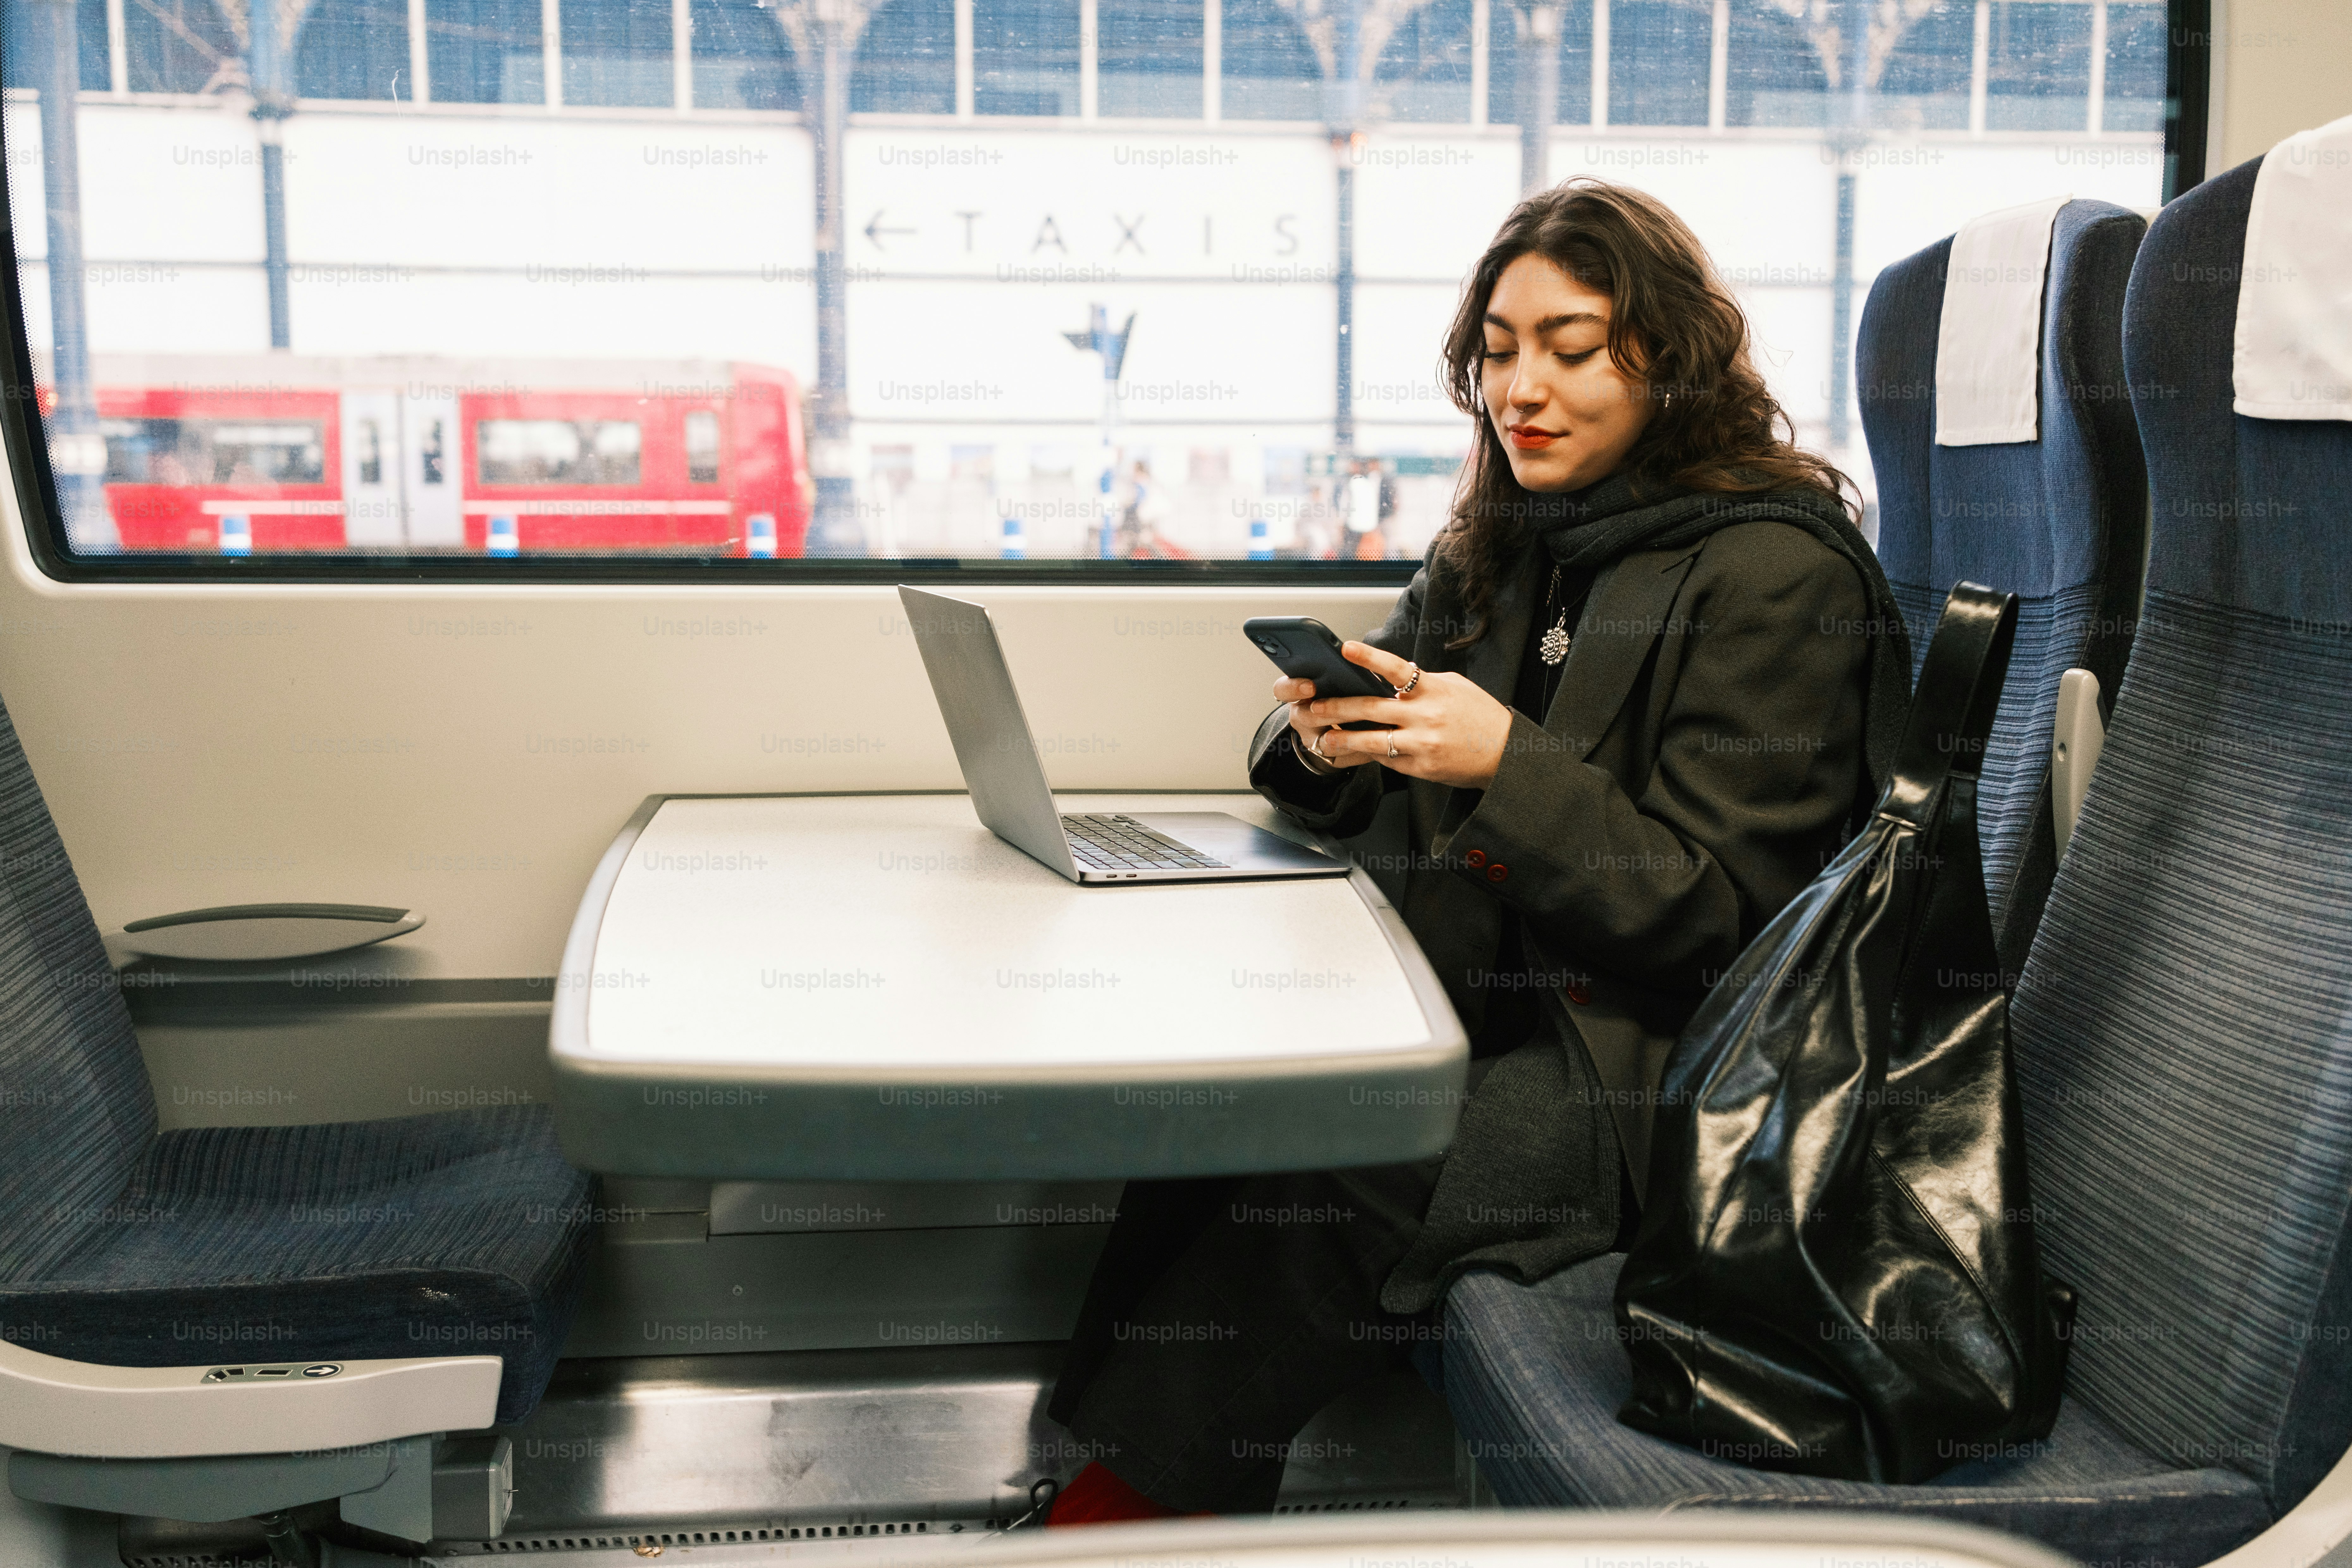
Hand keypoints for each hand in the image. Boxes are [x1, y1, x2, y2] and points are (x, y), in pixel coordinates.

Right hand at [1277, 673, 1378, 770]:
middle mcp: (1301, 717)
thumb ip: (1341, 672)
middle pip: (1305, 716)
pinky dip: (1359, 752)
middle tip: (1346, 707)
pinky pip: (1341, 759)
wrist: (1343, 725)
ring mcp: (1312, 739)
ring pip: (1323, 742)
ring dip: (1347, 736)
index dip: (1294, 688)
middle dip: (1328, 711)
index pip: (1282, 690)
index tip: (1311, 685)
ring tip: (1369, 728)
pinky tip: (1377, 745)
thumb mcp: (1337, 680)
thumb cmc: (1343, 693)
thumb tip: (1363, 658)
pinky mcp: (1327, 758)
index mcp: (1298, 694)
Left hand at [1302, 643, 1514, 788]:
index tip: (1345, 649)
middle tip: (1314, 707)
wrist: (1505, 754)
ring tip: (1323, 740)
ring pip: (1372, 740)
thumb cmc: (1480, 716)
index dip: (1369, 658)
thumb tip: (1397, 674)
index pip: (1397, 669)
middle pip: (1371, 707)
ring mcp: (1422, 744)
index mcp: (1433, 690)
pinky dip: (1369, 756)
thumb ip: (1423, 681)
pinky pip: (1387, 760)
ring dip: (1343, 740)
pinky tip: (1354, 755)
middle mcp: (1425, 715)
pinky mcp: (1421, 768)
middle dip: (1337, 707)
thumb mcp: (1454, 687)